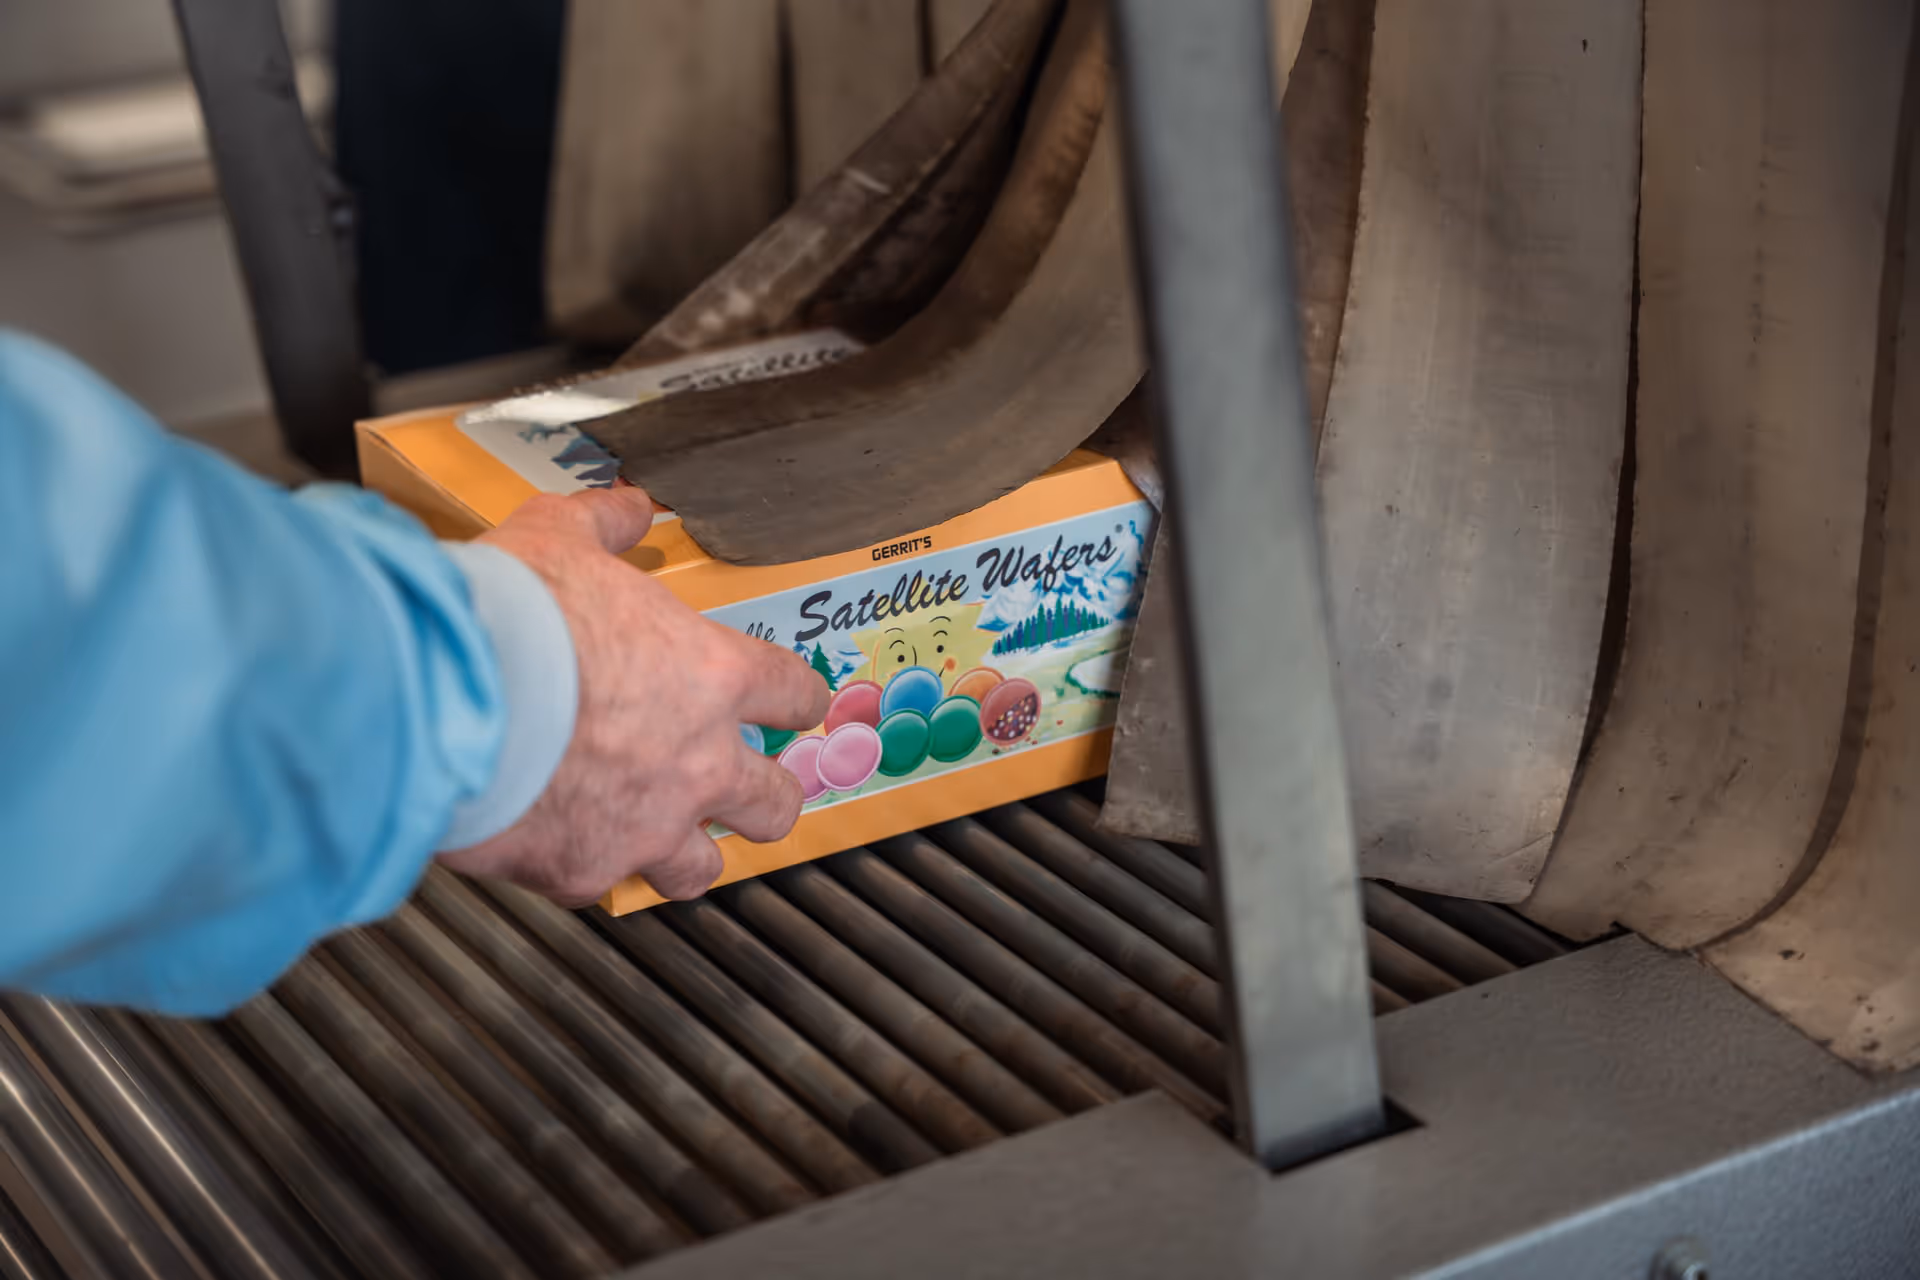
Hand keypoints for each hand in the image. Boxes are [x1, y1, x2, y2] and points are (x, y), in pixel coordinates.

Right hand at [438, 487, 828, 903]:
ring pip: (701, 868)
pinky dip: (588, 866)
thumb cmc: (507, 618)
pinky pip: (602, 883)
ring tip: (665, 839)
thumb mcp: (558, 537)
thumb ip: (603, 525)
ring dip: (688, 853)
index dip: (796, 700)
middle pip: (774, 803)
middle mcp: (697, 761)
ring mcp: (646, 825)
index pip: (794, 694)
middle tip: (747, 791)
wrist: (439, 695)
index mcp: (710, 676)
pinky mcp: (583, 869)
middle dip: (765, 798)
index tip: (793, 706)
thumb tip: (626, 507)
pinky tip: (564, 844)